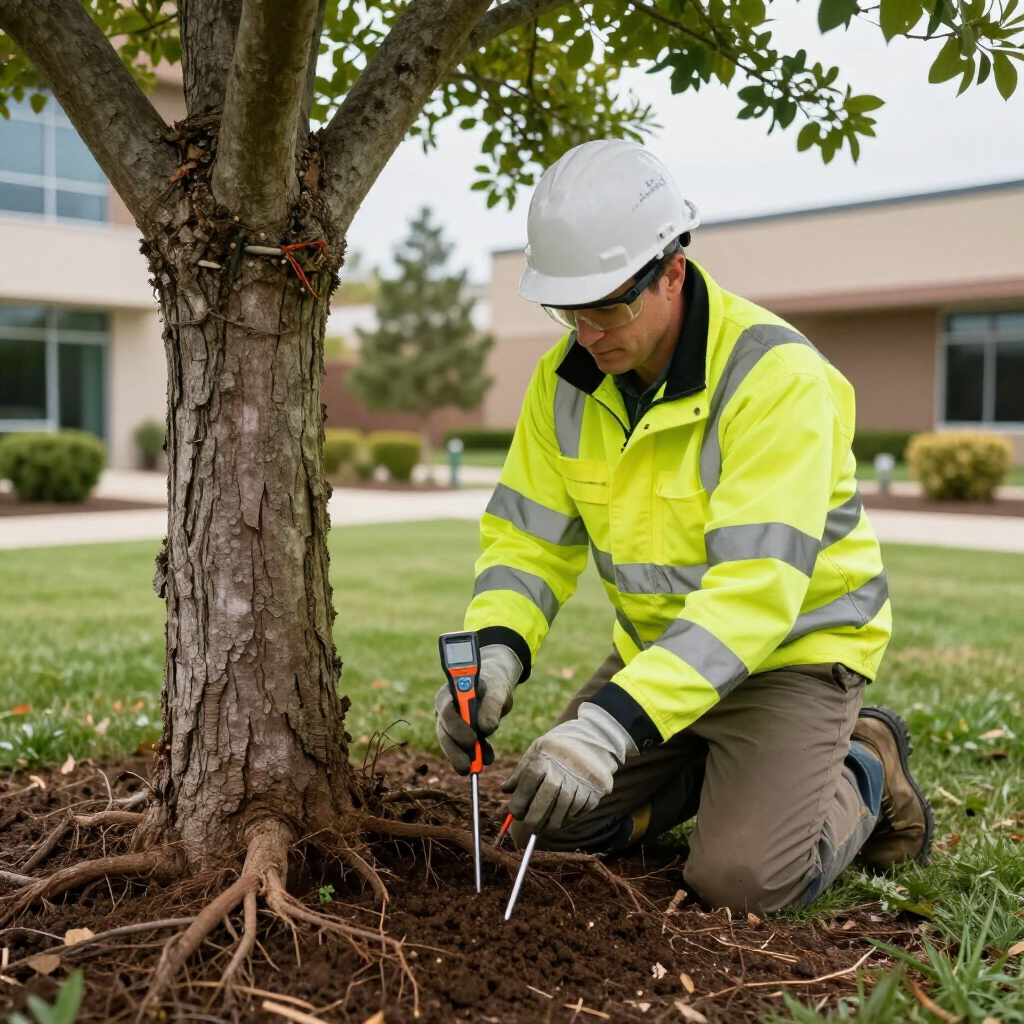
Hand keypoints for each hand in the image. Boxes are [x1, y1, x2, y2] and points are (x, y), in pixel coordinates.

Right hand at [435, 644, 521, 774]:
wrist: (494, 689)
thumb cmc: (494, 685)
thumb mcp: (498, 692)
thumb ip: (492, 707)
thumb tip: (486, 729)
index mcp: (450, 691)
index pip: (446, 709)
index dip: (456, 726)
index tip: (471, 740)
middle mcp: (444, 708)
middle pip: (444, 731)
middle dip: (456, 750)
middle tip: (469, 764)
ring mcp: (447, 722)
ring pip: (448, 742)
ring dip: (461, 757)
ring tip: (476, 769)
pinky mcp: (455, 734)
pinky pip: (458, 747)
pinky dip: (470, 756)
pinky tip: (483, 762)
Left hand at [501, 703, 637, 832]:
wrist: (594, 740)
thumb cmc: (559, 746)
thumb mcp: (538, 749)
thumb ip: (521, 770)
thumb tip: (505, 790)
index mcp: (544, 761)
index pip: (526, 789)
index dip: (518, 804)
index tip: (516, 813)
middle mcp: (561, 775)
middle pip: (541, 807)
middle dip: (532, 820)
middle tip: (530, 824)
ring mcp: (578, 786)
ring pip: (559, 816)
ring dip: (549, 825)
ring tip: (544, 826)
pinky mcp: (593, 794)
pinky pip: (576, 814)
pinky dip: (567, 819)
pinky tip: (562, 816)